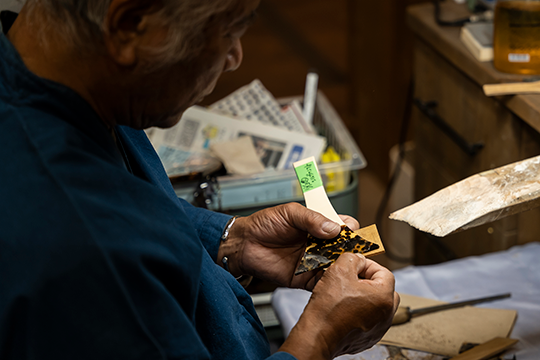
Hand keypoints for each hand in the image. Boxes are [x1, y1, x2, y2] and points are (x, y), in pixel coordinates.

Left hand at [219, 202, 358, 289]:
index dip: (349, 227)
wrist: (244, 244)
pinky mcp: (305, 279)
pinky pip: (321, 283)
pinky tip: (331, 277)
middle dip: (351, 250)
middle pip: (344, 248)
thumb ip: (311, 219)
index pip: (342, 225)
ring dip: (342, 267)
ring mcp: (313, 262)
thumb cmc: (263, 225)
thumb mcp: (289, 213)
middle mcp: (319, 244)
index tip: (349, 229)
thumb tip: (333, 228)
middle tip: (350, 250)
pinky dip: (329, 282)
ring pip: (336, 266)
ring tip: (342, 264)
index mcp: (317, 226)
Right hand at [280, 253, 398, 359]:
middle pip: (383, 289)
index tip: (355, 265)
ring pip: (376, 305)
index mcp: (384, 297)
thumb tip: (357, 259)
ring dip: (364, 297)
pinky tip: (343, 309)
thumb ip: (352, 259)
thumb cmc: (328, 309)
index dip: (367, 265)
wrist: (317, 336)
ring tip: (345, 293)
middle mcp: (386, 315)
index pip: (384, 272)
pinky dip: (359, 312)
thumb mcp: (338, 270)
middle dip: (368, 281)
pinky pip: (368, 319)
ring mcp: (378, 328)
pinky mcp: (368, 338)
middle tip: (352, 278)